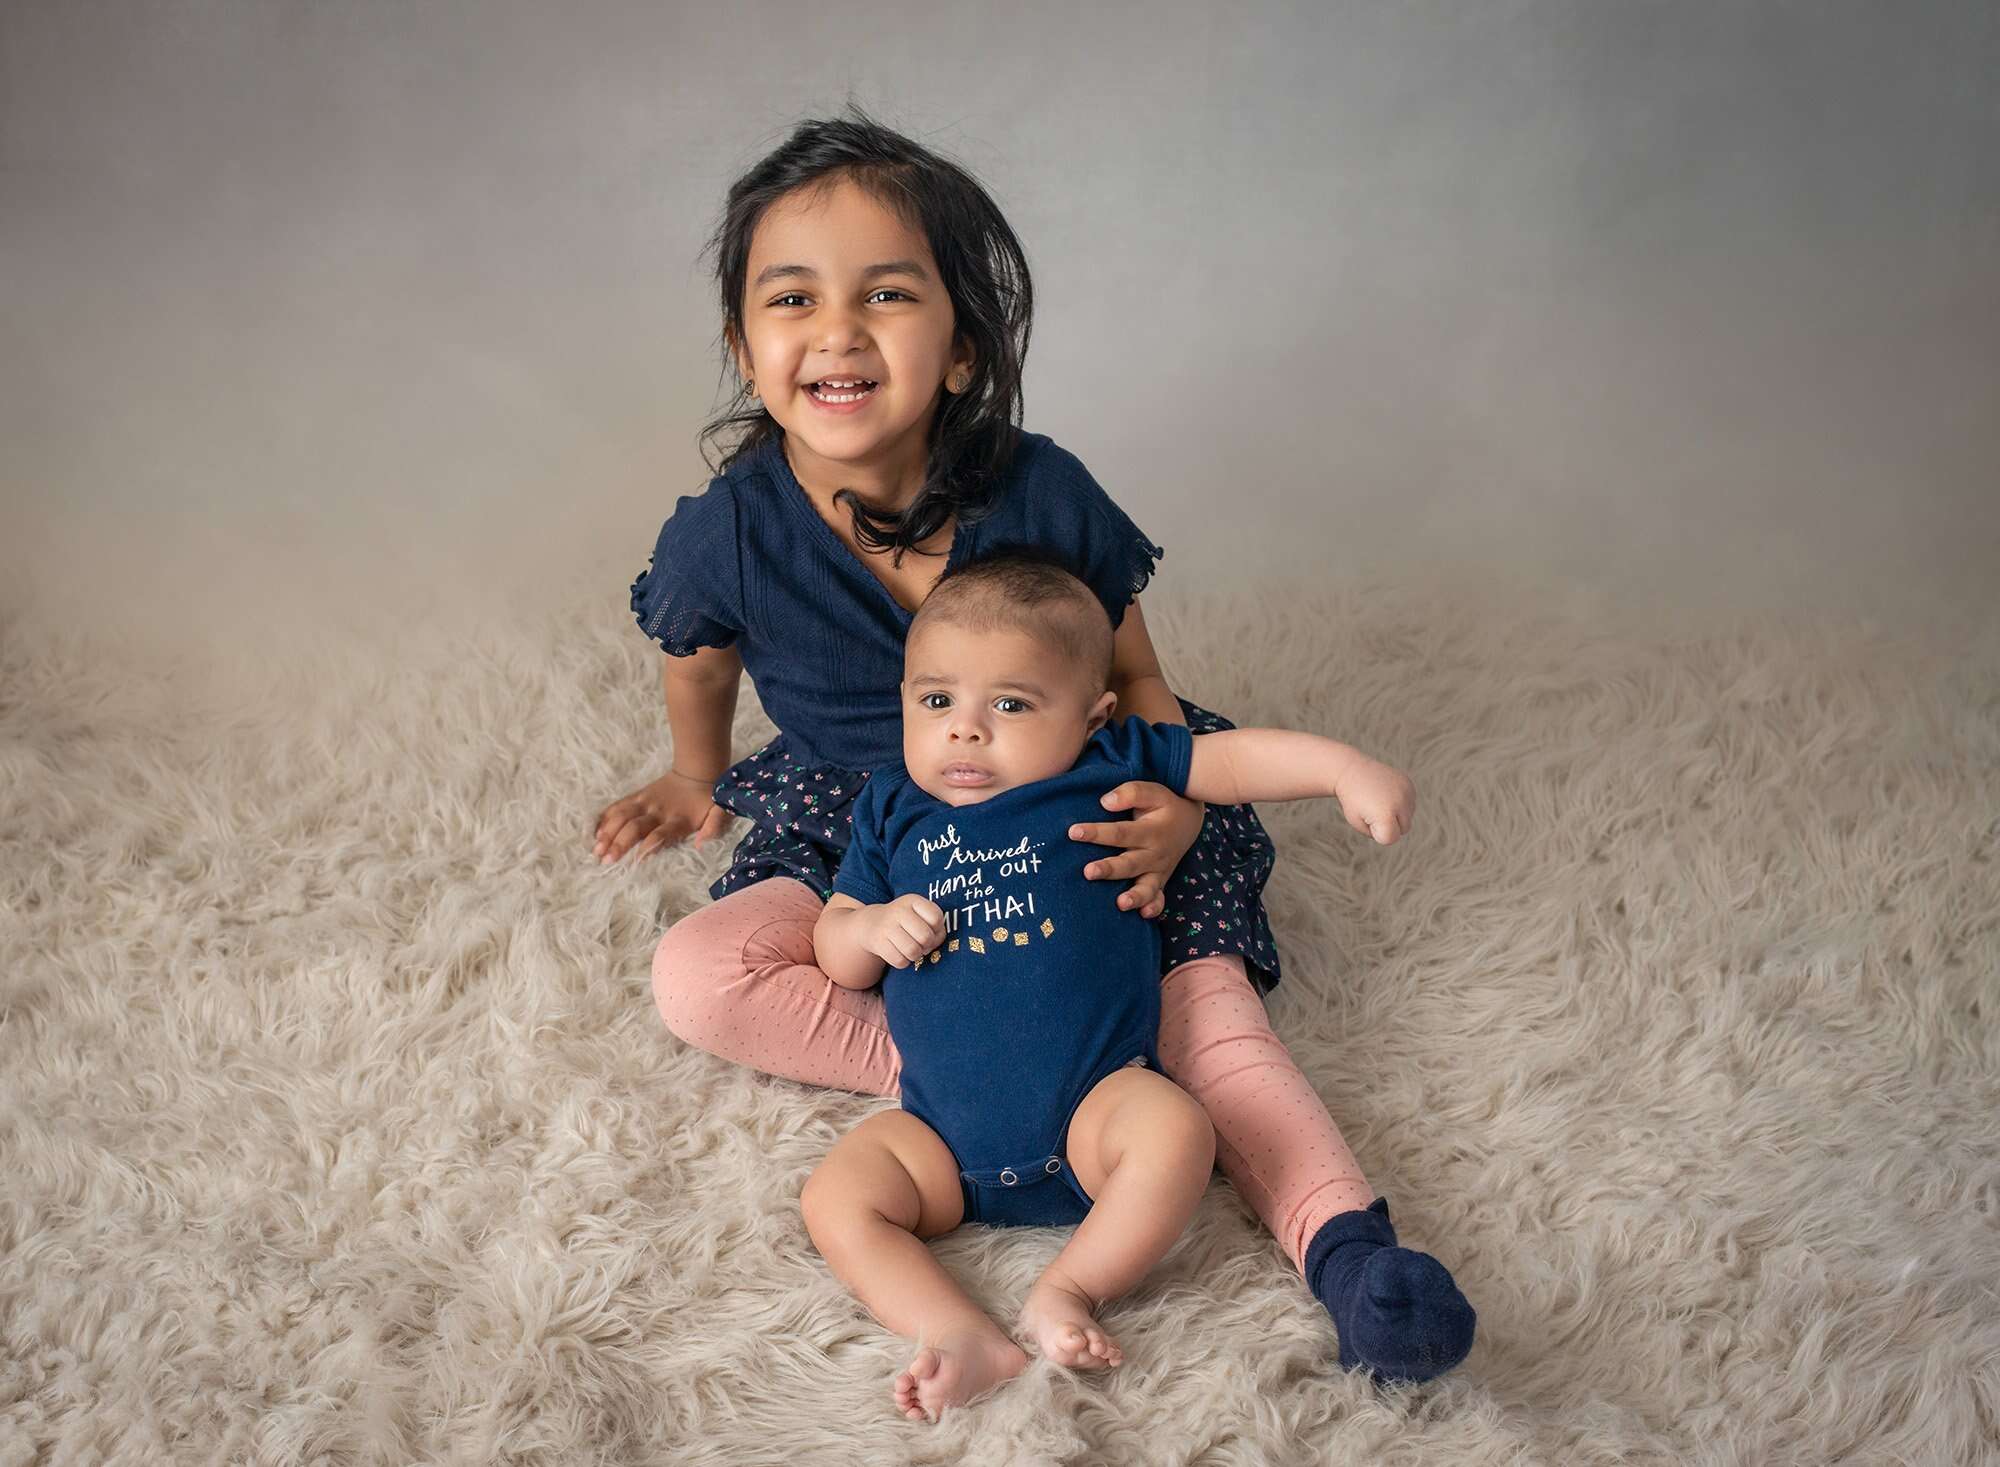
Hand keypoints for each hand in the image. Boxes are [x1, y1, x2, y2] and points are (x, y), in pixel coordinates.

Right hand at [592, 769, 730, 864]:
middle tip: (606, 860)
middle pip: (636, 827)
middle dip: (620, 843)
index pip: (662, 834)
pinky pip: (618, 806)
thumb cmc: (708, 801)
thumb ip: (714, 828)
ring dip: (608, 832)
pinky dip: (605, 818)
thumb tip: (699, 845)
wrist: (698, 772)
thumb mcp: (720, 814)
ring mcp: (645, 803)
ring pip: (622, 816)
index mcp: (680, 820)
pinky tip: (595, 832)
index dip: (650, 846)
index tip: (636, 860)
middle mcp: (659, 812)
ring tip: (596, 849)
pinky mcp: (637, 797)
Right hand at [860, 894, 945, 969]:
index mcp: (913, 900)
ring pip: (913, 951)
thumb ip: (935, 924)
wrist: (871, 923)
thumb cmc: (904, 921)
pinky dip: (904, 962)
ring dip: (916, 955)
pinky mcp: (878, 943)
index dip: (938, 929)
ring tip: (912, 949)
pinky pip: (900, 961)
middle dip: (928, 945)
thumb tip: (935, 942)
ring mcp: (886, 926)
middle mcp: (899, 911)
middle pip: (926, 937)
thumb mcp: (919, 913)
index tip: (930, 930)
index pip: (936, 917)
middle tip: (922, 944)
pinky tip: (900, 953)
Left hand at [1069, 780, 1204, 920]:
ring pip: (1147, 887)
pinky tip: (1143, 915)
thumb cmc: (1163, 805)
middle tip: (1088, 872)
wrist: (1189, 821)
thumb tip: (1106, 802)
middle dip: (1109, 869)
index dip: (1097, 833)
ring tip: (1120, 903)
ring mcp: (1159, 871)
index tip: (1073, 832)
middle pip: (1130, 864)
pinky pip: (1159, 899)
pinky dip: (1154, 908)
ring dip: (1134, 896)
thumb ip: (1131, 793)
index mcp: (1151, 831)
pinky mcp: (1160, 882)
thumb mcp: (1153, 792)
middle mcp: (1155, 854)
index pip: (1121, 832)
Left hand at [1335, 757, 1415, 844]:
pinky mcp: (1409, 784)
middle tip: (1372, 809)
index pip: (1390, 839)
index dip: (1377, 832)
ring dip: (1396, 814)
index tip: (1366, 817)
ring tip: (1378, 800)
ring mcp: (1406, 791)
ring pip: (1408, 817)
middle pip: (1403, 830)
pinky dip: (1400, 803)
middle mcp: (1399, 803)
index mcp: (1385, 815)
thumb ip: (1381, 833)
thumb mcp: (1359, 824)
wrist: (1352, 772)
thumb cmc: (1353, 801)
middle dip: (1389, 825)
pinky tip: (1386, 794)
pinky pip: (1410, 804)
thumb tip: (1401, 828)